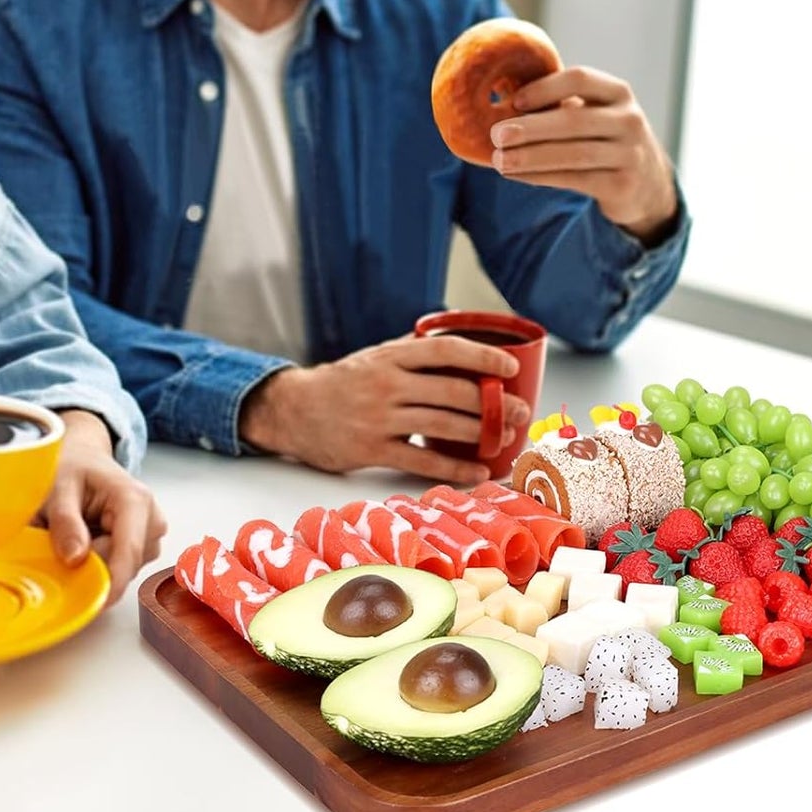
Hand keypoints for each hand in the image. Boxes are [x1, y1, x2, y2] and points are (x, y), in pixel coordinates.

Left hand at [41, 411, 166, 605]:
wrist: (83, 458)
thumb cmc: (72, 468)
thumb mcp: (58, 487)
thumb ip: (65, 521)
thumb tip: (76, 558)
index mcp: (134, 500)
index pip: (129, 552)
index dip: (112, 582)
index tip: (91, 603)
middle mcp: (151, 519)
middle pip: (125, 564)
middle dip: (92, 565)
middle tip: (61, 542)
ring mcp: (151, 534)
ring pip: (124, 569)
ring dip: (95, 562)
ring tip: (77, 534)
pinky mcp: (144, 545)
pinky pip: (122, 568)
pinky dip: (101, 561)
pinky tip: (89, 539)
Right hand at [237, 335, 532, 483]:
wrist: (293, 410)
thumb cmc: (341, 382)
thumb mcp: (373, 355)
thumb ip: (411, 350)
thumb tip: (457, 340)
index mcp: (390, 356)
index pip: (444, 349)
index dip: (481, 355)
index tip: (509, 366)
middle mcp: (386, 384)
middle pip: (452, 391)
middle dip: (493, 403)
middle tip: (519, 411)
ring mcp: (378, 418)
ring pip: (442, 425)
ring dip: (481, 433)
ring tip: (505, 437)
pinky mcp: (371, 450)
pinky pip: (421, 460)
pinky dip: (454, 468)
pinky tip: (477, 471)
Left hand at [490, 65, 678, 242]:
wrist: (647, 182)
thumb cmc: (603, 138)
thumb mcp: (593, 112)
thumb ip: (559, 103)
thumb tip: (500, 97)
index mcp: (618, 92)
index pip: (580, 79)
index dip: (545, 88)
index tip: (514, 100)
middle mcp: (629, 120)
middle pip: (574, 120)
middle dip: (531, 128)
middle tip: (496, 135)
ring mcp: (630, 154)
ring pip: (573, 154)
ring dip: (531, 157)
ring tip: (500, 160)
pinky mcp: (622, 185)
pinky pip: (574, 179)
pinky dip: (540, 177)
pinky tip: (516, 175)